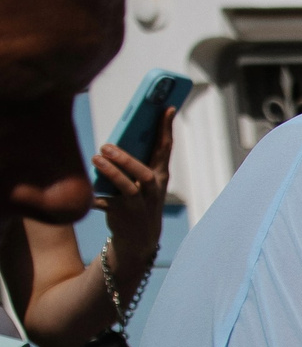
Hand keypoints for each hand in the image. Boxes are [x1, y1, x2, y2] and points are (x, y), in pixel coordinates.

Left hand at [92, 107, 171, 269]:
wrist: (139, 238)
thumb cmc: (138, 200)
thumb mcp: (142, 181)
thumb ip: (133, 161)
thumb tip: (111, 143)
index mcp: (160, 176)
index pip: (165, 150)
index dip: (167, 129)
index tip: (167, 108)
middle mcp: (152, 190)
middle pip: (143, 173)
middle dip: (126, 159)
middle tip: (105, 146)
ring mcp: (139, 205)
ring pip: (127, 188)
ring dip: (111, 172)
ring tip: (95, 158)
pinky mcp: (123, 216)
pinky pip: (106, 203)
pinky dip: (96, 197)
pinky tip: (89, 194)